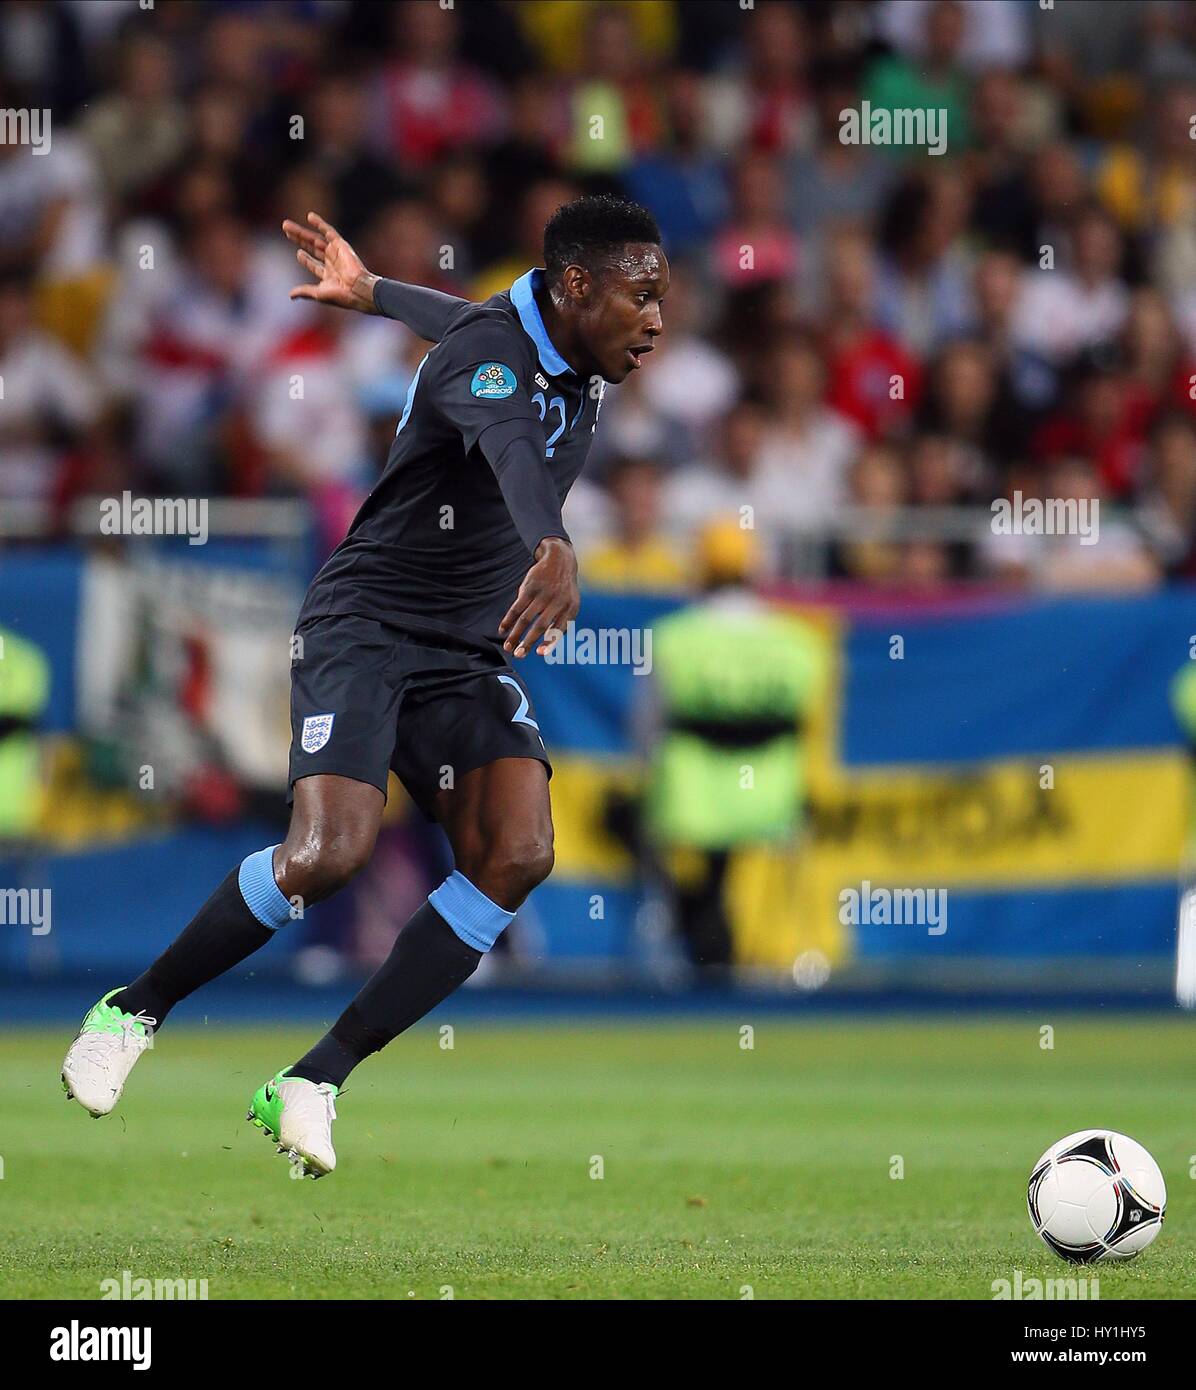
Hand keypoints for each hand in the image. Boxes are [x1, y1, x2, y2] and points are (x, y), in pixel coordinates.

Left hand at [282, 211, 378, 312]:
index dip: (306, 259)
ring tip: (286, 225)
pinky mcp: (341, 245)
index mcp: (329, 275)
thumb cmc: (341, 296)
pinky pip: (329, 231)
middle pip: (312, 248)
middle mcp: (332, 263)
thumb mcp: (318, 294)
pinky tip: (309, 217)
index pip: (314, 264)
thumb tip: (290, 295)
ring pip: (315, 239)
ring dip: (301, 232)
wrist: (358, 289)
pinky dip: (320, 224)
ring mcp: (336, 253)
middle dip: (299, 239)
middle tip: (285, 230)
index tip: (298, 253)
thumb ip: (304, 292)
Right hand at [499, 537, 579, 657]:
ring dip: (515, 634)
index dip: (550, 642)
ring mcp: (543, 594)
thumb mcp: (570, 603)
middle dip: (528, 642)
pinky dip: (508, 619)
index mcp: (570, 608)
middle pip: (540, 626)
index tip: (539, 653)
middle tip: (518, 655)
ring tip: (507, 646)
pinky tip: (503, 629)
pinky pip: (516, 607)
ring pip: (525, 618)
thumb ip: (561, 622)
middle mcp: (557, 602)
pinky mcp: (530, 587)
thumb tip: (545, 646)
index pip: (560, 629)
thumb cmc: (564, 590)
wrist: (560, 560)